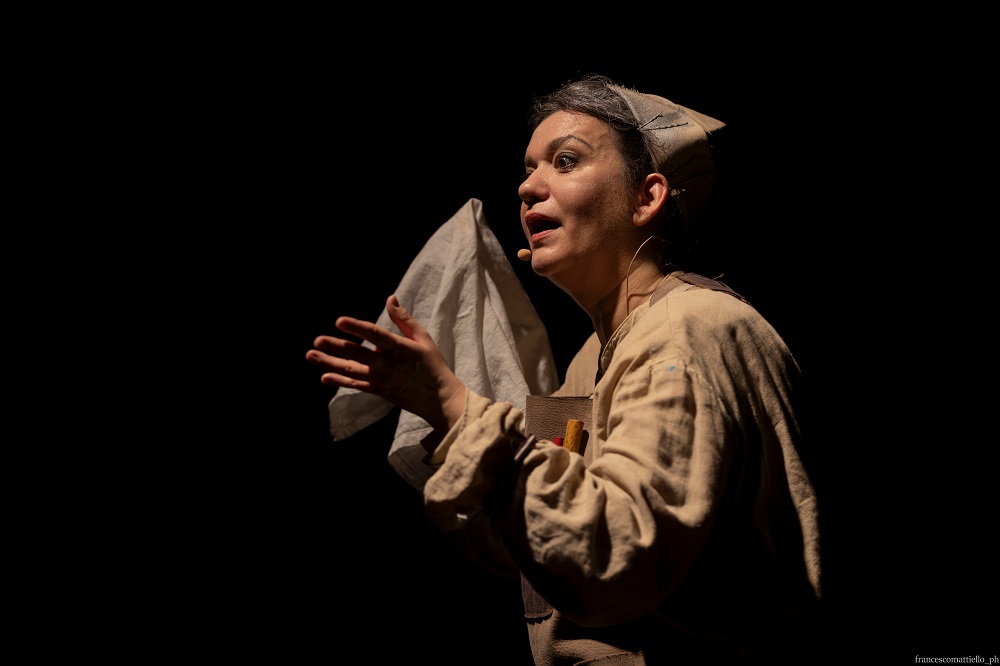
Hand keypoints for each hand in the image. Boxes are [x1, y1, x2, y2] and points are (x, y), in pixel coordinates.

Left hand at [305, 294, 466, 433]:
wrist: (439, 399)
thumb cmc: (432, 365)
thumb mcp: (423, 338)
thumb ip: (404, 319)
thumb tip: (390, 298)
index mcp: (398, 348)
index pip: (374, 335)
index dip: (356, 327)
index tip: (340, 321)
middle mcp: (386, 364)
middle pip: (356, 353)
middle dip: (335, 346)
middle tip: (317, 340)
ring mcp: (380, 379)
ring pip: (350, 370)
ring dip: (329, 362)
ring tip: (311, 355)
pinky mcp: (378, 390)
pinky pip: (355, 385)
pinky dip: (339, 382)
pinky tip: (324, 376)